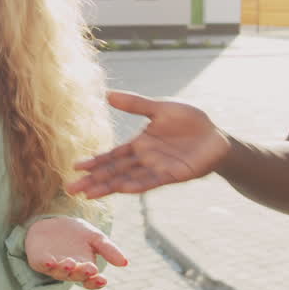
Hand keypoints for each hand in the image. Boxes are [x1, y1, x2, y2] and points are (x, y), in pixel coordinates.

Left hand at [25, 216, 127, 288]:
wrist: (53, 220)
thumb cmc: (76, 233)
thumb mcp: (95, 237)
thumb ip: (108, 249)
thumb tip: (125, 263)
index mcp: (84, 268)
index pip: (90, 281)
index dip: (96, 283)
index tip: (103, 280)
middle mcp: (69, 271)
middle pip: (76, 277)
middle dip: (82, 273)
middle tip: (90, 268)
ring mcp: (53, 267)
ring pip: (60, 273)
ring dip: (65, 270)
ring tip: (71, 263)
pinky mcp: (38, 260)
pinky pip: (42, 265)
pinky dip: (46, 264)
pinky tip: (50, 261)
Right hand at [68, 90, 230, 198]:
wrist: (217, 136)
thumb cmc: (190, 122)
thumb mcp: (160, 108)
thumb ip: (136, 104)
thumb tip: (108, 94)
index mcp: (140, 144)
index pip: (112, 156)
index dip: (94, 162)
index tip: (76, 167)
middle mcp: (144, 159)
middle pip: (114, 171)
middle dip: (93, 180)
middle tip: (71, 189)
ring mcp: (157, 169)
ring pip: (127, 179)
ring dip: (109, 187)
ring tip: (89, 194)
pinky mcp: (172, 175)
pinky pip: (151, 181)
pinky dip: (136, 185)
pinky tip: (121, 188)